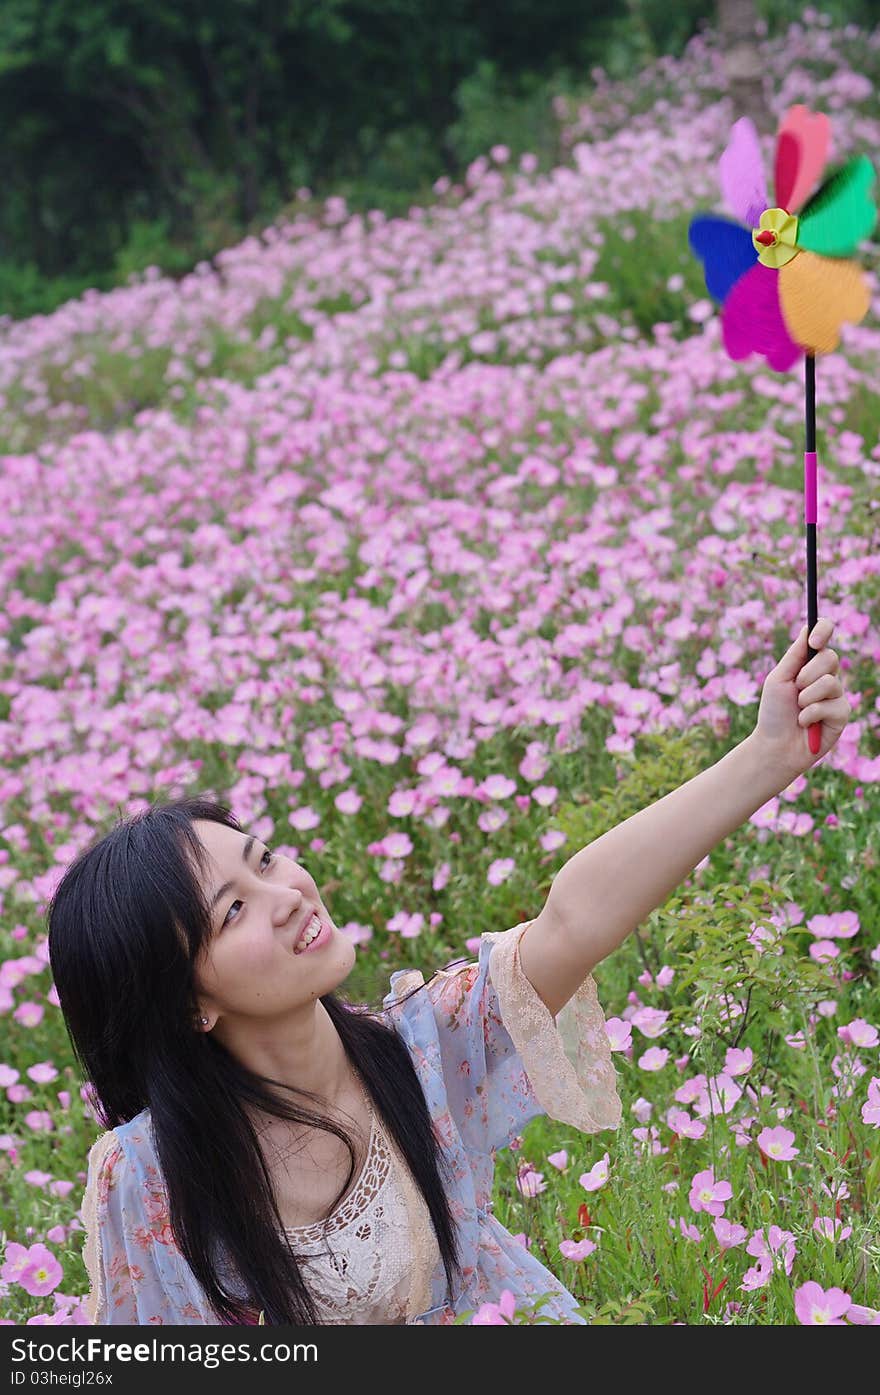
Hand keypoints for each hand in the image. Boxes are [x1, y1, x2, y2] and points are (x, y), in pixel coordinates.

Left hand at [750, 617, 852, 779]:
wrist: (774, 746)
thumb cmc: (773, 713)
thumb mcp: (778, 680)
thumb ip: (794, 656)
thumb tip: (808, 627)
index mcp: (809, 664)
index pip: (823, 635)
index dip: (823, 630)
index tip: (814, 640)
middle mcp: (826, 676)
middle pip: (830, 657)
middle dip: (806, 674)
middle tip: (795, 689)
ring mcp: (836, 695)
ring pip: (830, 682)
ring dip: (806, 698)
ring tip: (798, 710)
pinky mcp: (842, 714)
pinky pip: (830, 705)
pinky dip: (810, 714)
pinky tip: (805, 724)